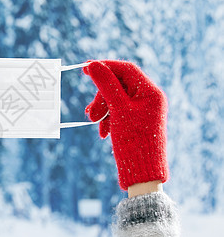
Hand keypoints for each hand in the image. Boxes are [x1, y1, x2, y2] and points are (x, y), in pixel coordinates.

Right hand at [84, 60, 168, 189]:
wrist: (142, 172)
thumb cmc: (133, 140)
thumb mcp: (117, 109)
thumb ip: (105, 84)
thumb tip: (92, 64)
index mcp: (150, 92)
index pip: (126, 69)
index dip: (105, 66)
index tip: (85, 67)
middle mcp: (149, 98)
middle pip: (119, 85)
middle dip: (101, 97)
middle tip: (90, 113)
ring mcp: (143, 110)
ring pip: (116, 99)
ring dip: (102, 109)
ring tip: (94, 122)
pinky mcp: (136, 121)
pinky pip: (118, 112)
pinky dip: (107, 118)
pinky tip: (103, 132)